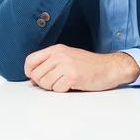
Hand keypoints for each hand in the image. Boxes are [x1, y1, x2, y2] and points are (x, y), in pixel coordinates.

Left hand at [24, 44, 139, 92]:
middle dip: (43, 83)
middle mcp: (59, 55)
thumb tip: (33, 79)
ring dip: (53, 87)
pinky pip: (56, 89)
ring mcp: (66, 65)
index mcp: (56, 49)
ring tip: (65, 82)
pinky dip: (63, 90)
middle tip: (55, 82)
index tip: (35, 78)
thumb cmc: (90, 65)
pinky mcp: (73, 76)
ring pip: (44, 83)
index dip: (29, 72)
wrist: (110, 67)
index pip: (30, 60)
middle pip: (35, 75)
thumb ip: (50, 64)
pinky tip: (72, 85)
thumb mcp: (68, 57)